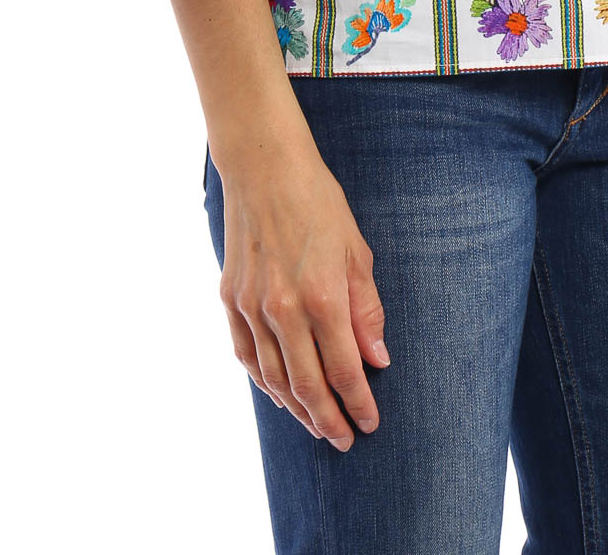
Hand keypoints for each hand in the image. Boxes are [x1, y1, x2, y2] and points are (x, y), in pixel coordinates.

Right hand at [215, 134, 390, 449]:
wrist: (264, 167)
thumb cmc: (318, 202)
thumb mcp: (356, 251)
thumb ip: (366, 309)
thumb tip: (377, 358)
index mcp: (322, 295)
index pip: (345, 369)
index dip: (358, 402)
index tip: (370, 423)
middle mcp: (283, 308)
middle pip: (307, 384)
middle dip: (329, 418)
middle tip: (344, 439)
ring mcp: (251, 305)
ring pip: (273, 378)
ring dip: (296, 408)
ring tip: (316, 425)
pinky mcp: (230, 298)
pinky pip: (246, 355)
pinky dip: (263, 381)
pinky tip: (279, 394)